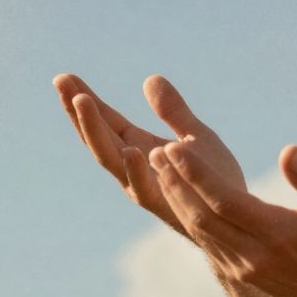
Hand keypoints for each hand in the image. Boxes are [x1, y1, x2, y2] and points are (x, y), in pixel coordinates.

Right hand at [52, 72, 242, 240]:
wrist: (235, 219)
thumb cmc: (213, 179)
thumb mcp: (195, 134)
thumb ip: (173, 110)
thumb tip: (150, 78)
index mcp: (137, 147)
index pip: (104, 120)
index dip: (84, 100)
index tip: (64, 78)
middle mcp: (132, 168)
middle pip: (97, 136)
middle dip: (78, 110)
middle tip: (61, 82)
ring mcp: (142, 186)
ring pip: (110, 158)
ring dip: (94, 131)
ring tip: (82, 100)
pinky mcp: (162, 203)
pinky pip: (144, 188)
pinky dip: (135, 170)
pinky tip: (131, 149)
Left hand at [146, 135, 296, 296]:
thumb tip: (288, 152)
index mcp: (279, 234)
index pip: (225, 201)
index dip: (196, 174)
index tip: (174, 147)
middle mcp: (256, 255)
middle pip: (203, 216)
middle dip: (176, 183)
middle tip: (155, 151)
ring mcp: (245, 268)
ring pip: (200, 229)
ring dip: (177, 198)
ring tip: (160, 167)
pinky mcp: (241, 274)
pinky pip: (207, 241)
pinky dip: (189, 215)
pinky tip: (180, 194)